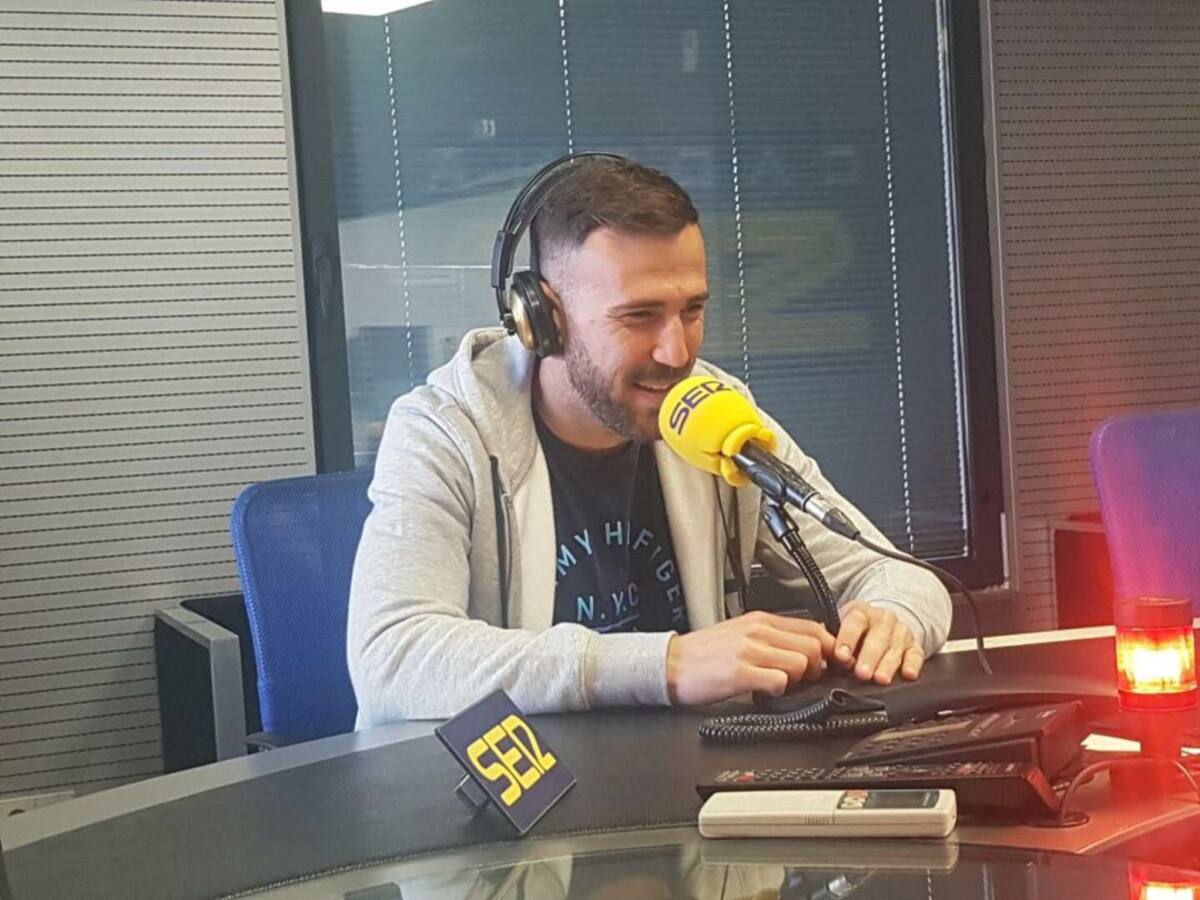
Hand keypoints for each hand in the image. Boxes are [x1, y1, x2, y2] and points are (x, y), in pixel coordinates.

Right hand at [666, 611, 834, 705]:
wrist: (670, 664)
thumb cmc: (703, 653)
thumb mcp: (740, 632)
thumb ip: (771, 636)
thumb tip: (805, 647)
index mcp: (760, 620)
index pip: (812, 627)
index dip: (826, 648)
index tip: (825, 662)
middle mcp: (758, 631)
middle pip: (813, 646)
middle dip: (816, 666)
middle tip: (803, 678)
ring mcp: (750, 651)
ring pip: (801, 663)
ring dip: (798, 679)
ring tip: (780, 684)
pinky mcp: (741, 673)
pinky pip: (780, 682)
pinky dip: (780, 691)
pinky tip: (765, 691)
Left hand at [833, 601, 923, 684]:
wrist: (882, 623)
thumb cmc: (856, 631)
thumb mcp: (840, 628)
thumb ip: (831, 640)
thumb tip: (818, 657)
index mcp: (861, 612)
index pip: (854, 621)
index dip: (847, 639)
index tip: (841, 656)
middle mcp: (883, 619)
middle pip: (877, 637)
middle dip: (869, 657)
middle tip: (861, 673)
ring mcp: (901, 631)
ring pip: (895, 648)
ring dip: (887, 665)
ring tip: (880, 679)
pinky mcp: (915, 645)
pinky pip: (916, 655)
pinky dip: (913, 665)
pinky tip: (909, 674)